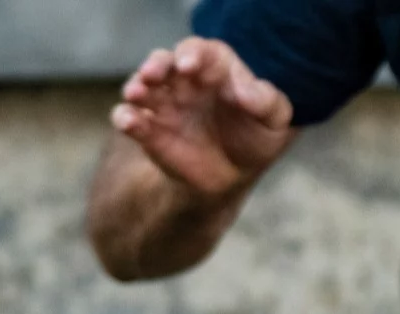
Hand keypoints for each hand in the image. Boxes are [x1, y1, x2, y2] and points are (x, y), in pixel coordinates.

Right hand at [112, 36, 293, 201]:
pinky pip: (131, 119)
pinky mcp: (150, 131)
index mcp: (216, 69)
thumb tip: (244, 92)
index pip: (201, 52)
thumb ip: (266, 101)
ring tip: (136, 94)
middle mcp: (185, 81)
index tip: (190, 65)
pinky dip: (125, 117)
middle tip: (152, 73)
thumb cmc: (256, 138)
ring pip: (143, 86)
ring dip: (135, 86)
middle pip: (165, 62)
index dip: (193, 53)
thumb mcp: (274, 121)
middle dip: (157, 64)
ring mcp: (165, 104)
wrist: (233, 175)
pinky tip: (128, 121)